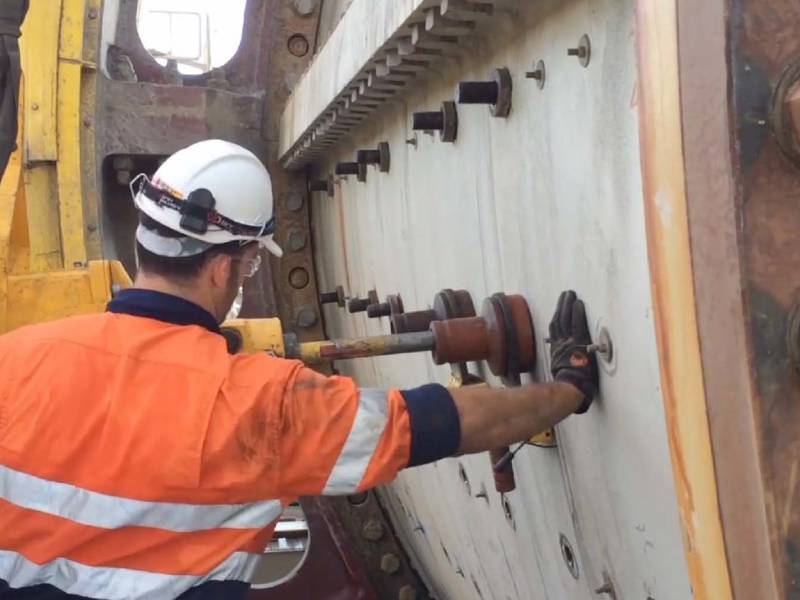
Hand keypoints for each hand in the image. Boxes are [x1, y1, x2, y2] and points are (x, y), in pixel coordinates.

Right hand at [548, 290, 597, 413]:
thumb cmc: (569, 387)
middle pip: (559, 321)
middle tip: (565, 295)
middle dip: (562, 307)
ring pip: (566, 319)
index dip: (557, 318)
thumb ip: (561, 368)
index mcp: (557, 352)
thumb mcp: (560, 376)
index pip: (555, 331)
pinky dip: (577, 313)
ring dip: (568, 305)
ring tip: (570, 294)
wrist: (571, 388)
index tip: (559, 309)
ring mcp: (569, 342)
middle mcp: (560, 344)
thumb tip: (562, 371)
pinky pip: (577, 324)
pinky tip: (578, 304)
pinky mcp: (578, 342)